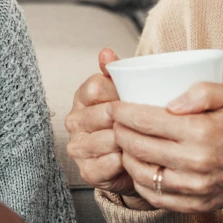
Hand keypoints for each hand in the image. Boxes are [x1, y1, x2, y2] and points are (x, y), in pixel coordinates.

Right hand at [65, 49, 136, 196]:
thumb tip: (105, 52)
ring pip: (106, 139)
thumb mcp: (127, 94)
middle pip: (102, 114)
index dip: (120, 93)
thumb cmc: (131, 121)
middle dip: (127, 119)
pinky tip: (136, 157)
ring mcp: (78, 147)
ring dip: (128, 140)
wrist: (136, 159)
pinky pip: (108, 164)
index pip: (96, 88)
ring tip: (145, 140)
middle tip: (148, 122)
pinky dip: (125, 162)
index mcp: (82, 97)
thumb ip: (117, 72)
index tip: (136, 99)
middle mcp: (75, 121)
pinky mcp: (87, 171)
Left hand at [110, 82, 222, 212]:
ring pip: (141, 172)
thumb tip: (171, 102)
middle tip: (114, 123)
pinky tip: (138, 166)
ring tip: (124, 143)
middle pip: (138, 146)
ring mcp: (192, 187)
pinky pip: (153, 195)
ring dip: (125, 156)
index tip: (114, 107)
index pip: (147, 120)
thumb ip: (202, 91)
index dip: (123, 112)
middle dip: (119, 131)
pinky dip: (139, 180)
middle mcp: (195, 162)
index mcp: (201, 132)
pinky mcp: (192, 204)